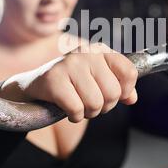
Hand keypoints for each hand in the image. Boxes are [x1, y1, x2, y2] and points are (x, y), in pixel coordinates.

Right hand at [0, 43, 138, 122]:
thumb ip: (119, 86)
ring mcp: (70, 64)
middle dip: (104, 106)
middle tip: (90, 103)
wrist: (35, 84)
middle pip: (114, 93)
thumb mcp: (97, 79)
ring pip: (96, 103)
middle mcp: (86, 53)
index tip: (114, 96)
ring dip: (88, 113)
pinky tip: (67, 109)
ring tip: (79, 105)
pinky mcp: (54, 79)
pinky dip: (74, 116)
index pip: (129, 72)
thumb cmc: (71, 83)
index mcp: (100, 51)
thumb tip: (132, 98)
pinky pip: (76, 109)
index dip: (125, 91)